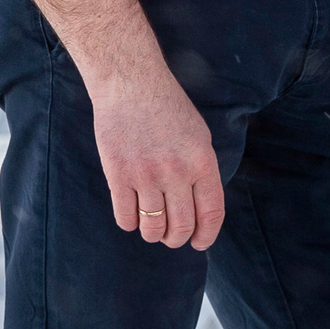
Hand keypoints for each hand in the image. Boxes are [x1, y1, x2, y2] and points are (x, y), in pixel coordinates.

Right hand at [90, 60, 225, 249]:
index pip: (210, 212)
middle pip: (181, 226)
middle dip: (178, 239)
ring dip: (154, 234)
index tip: (200, 243)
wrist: (132, 85)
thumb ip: (201, 171)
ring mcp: (146, 175)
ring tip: (153, 227)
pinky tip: (133, 215)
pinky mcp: (118, 175)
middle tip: (173, 237)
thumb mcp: (198, 136)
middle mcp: (176, 172)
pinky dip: (130, 223)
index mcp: (201, 161)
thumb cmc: (168, 108)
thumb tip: (201, 209)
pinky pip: (125, 218)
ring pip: (152, 228)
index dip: (207, 235)